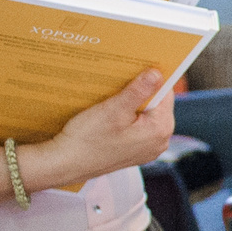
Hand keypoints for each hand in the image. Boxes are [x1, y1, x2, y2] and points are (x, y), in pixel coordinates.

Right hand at [25, 68, 176, 190]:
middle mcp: (159, 141)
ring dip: (132, 103)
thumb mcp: (113, 110)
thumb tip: (157, 73)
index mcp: (160, 130)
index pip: (165, 93)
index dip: (152, 78)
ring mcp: (148, 148)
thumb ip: (138, 91)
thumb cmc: (87, 140)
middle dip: (141, 91)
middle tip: (122, 79)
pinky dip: (127, 116)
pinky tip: (111, 112)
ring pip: (145, 114)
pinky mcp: (135, 150)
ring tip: (113, 96)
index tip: (139, 66)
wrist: (66, 164)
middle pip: (156, 104)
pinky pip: (137, 126)